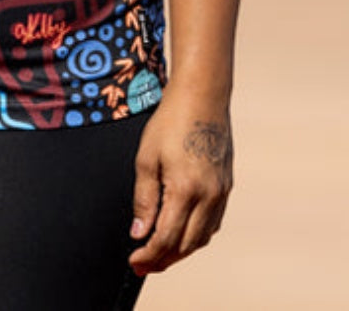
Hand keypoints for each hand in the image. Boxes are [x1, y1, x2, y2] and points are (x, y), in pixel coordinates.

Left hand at [128, 87, 232, 274]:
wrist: (202, 97)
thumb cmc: (170, 121)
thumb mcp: (146, 158)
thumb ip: (144, 199)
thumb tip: (139, 233)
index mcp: (185, 189)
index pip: (166, 238)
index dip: (149, 255)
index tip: (135, 261)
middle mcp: (208, 196)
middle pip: (186, 244)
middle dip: (164, 259)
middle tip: (144, 264)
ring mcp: (221, 192)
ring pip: (202, 237)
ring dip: (181, 250)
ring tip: (160, 253)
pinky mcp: (227, 186)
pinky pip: (213, 222)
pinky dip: (196, 234)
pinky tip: (182, 232)